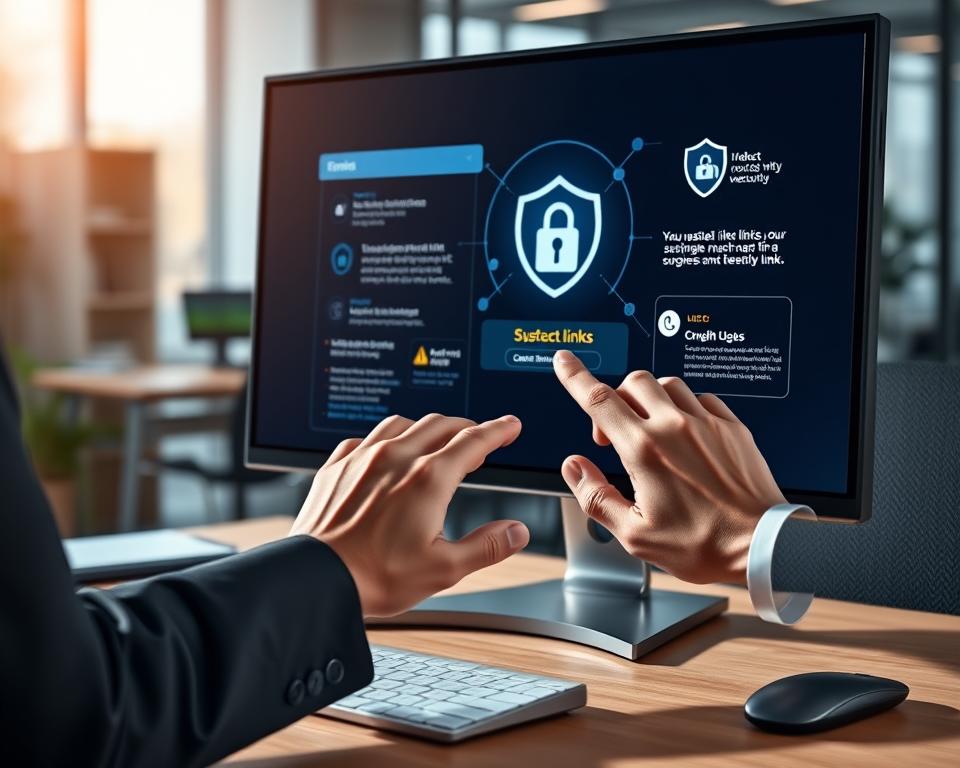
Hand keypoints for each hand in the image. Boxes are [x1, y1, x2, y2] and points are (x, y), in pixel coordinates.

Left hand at [290, 413, 529, 616]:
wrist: (316, 580)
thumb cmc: (375, 577)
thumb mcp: (444, 569)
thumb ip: (487, 546)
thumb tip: (516, 532)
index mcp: (429, 480)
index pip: (473, 441)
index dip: (498, 430)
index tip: (510, 425)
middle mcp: (397, 459)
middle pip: (441, 424)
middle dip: (466, 426)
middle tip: (479, 435)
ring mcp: (364, 458)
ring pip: (402, 423)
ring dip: (426, 427)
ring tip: (435, 439)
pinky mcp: (338, 466)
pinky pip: (365, 438)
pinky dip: (384, 439)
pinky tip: (385, 451)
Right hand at [553, 350, 784, 584]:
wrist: (764, 545)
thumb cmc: (701, 545)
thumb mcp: (635, 534)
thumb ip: (596, 496)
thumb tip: (574, 466)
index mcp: (644, 451)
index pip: (598, 400)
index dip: (575, 376)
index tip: (564, 360)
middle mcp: (674, 427)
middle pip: (632, 382)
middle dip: (615, 397)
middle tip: (615, 433)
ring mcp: (707, 423)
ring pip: (667, 384)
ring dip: (650, 400)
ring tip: (651, 431)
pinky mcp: (732, 427)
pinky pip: (701, 398)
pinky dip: (685, 407)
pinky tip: (686, 433)